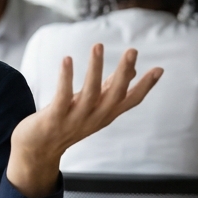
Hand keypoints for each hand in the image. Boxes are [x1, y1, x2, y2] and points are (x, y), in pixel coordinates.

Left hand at [7, 44, 162, 197]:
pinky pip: (62, 96)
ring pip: (90, 93)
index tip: (159, 69)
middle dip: (124, 73)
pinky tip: (67, 59)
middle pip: (114, 95)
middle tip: (132, 51)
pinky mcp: (54, 118)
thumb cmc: (67, 122)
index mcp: (105, 114)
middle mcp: (94, 118)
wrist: (37, 150)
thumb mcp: (93, 106)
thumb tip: (132, 70)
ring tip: (98, 46)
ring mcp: (75, 119)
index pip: (131, 101)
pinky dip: (66, 77)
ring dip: (95, 68)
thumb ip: (111, 89)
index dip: (146, 86)